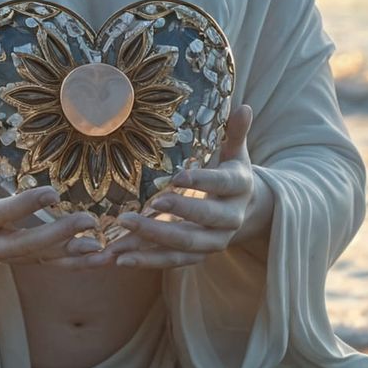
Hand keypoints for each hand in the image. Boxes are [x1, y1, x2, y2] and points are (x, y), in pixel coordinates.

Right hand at [0, 108, 105, 268]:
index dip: (21, 207)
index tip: (52, 193)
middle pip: (20, 246)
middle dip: (53, 236)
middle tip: (87, 220)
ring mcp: (10, 254)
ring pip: (40, 259)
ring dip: (70, 254)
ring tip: (100, 246)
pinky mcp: (27, 258)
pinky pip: (52, 264)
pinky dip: (77, 263)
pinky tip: (103, 258)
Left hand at [74, 106, 267, 270]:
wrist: (247, 213)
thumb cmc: (231, 175)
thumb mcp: (236, 153)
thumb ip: (235, 132)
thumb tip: (244, 106)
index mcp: (239, 187)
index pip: (223, 183)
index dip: (202, 181)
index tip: (177, 176)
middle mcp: (230, 219)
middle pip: (204, 218)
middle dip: (177, 212)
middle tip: (149, 203)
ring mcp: (214, 242)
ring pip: (185, 244)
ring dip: (153, 241)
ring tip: (122, 234)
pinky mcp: (197, 256)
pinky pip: (171, 261)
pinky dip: (146, 262)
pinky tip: (119, 259)